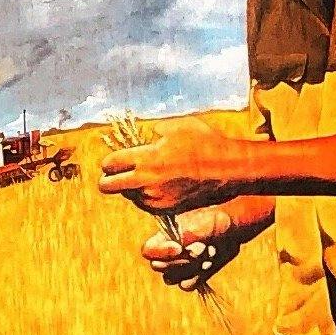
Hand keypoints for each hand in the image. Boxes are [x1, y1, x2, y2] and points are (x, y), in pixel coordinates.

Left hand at [97, 128, 253, 215]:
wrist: (228, 169)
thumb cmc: (204, 143)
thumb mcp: (177, 125)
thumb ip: (154, 130)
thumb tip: (145, 136)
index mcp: (145, 158)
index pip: (110, 164)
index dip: (108, 162)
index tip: (113, 161)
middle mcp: (146, 181)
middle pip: (108, 187)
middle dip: (107, 180)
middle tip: (113, 175)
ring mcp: (156, 198)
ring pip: (129, 196)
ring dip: (131, 188)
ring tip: (146, 177)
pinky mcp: (167, 208)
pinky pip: (147, 204)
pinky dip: (147, 197)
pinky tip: (158, 186)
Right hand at [138, 205, 248, 292]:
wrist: (231, 229)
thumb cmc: (212, 222)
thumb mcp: (196, 225)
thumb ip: (181, 236)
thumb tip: (177, 249)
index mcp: (162, 237)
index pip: (148, 251)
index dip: (162, 253)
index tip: (181, 248)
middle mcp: (167, 253)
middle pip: (158, 267)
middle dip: (181, 260)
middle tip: (201, 249)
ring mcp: (178, 266)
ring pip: (171, 279)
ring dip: (192, 268)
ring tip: (208, 254)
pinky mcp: (191, 277)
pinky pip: (186, 286)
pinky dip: (198, 277)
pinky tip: (209, 265)